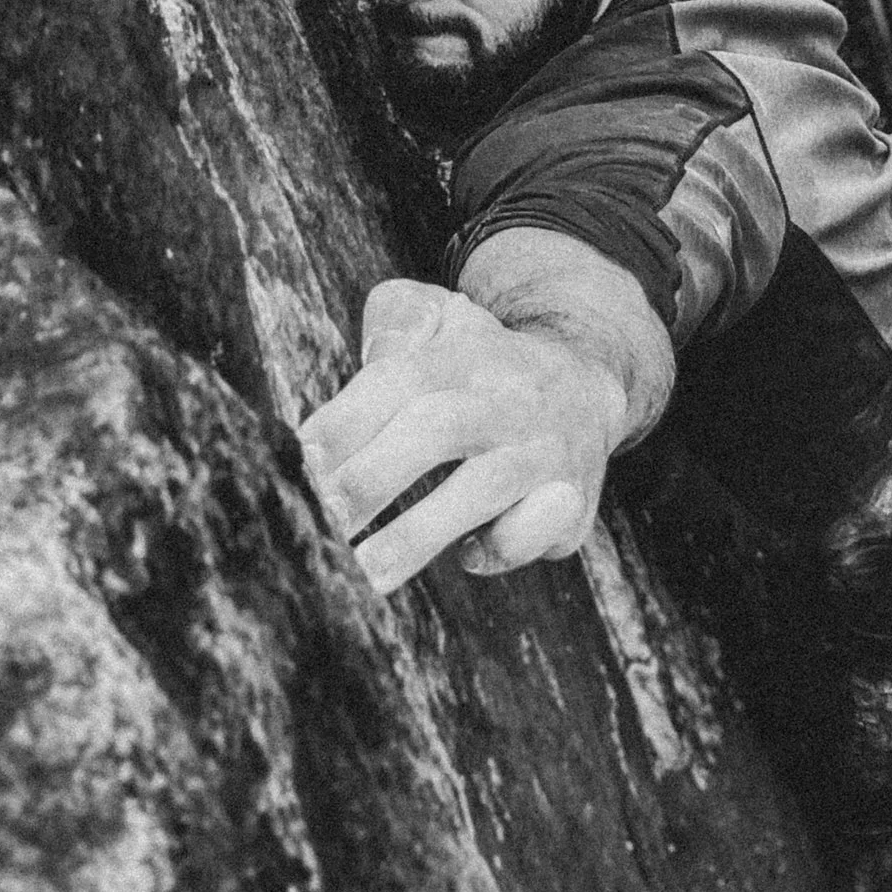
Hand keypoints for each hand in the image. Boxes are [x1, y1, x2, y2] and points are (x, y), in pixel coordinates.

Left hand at [297, 278, 622, 593]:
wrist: (591, 382)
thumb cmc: (485, 362)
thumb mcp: (446, 318)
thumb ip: (399, 319)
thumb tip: (374, 361)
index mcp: (468, 352)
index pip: (400, 379)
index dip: (346, 422)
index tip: (300, 464)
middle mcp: (510, 398)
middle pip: (439, 429)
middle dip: (371, 478)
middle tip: (320, 520)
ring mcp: (546, 451)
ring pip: (484, 488)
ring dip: (418, 532)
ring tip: (363, 573)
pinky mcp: (571, 501)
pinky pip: (538, 529)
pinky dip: (503, 546)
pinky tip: (467, 555)